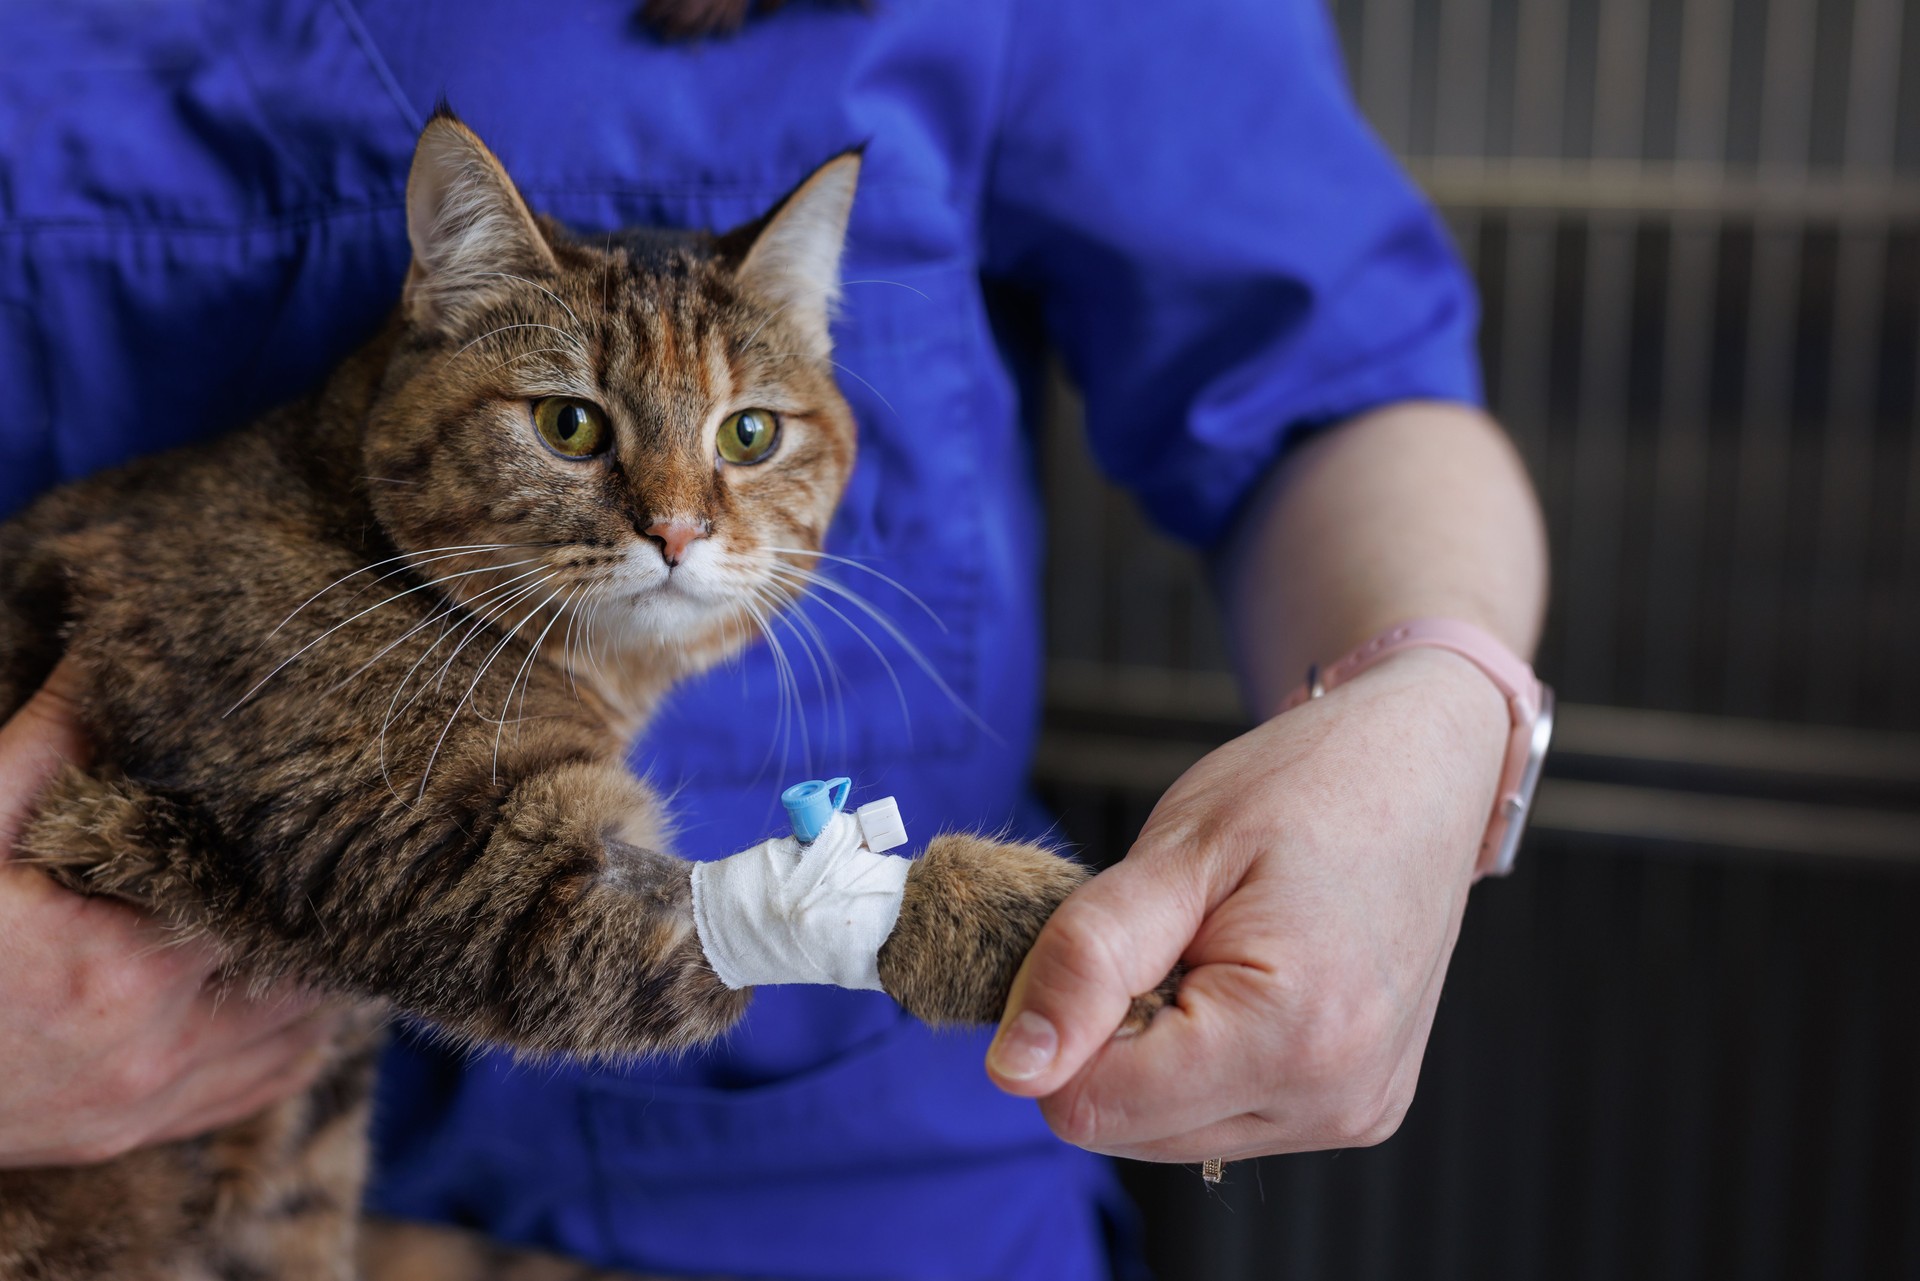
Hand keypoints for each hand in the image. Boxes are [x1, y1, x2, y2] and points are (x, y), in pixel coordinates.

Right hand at [0, 662, 340, 1167]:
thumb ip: (48, 746)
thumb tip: (107, 656)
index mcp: (116, 965)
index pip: (267, 894)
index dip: (297, 847)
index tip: (321, 803)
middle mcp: (151, 1045)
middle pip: (303, 971)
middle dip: (322, 913)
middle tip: (350, 853)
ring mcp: (148, 1102)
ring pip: (301, 1036)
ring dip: (319, 977)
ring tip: (328, 911)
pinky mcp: (134, 1135)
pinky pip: (264, 1088)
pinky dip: (294, 1039)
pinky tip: (295, 989)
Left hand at [986, 646, 1507, 1160]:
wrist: (1422, 768)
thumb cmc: (1308, 787)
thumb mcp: (1176, 851)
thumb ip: (1087, 960)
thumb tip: (1014, 1070)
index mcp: (1293, 1035)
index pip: (1092, 1103)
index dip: (1063, 1018)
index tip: (1111, 936)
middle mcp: (1333, 1099)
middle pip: (1125, 1128)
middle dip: (1110, 1034)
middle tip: (1168, 932)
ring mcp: (1350, 1114)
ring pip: (1166, 1130)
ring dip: (1154, 1048)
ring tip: (1211, 949)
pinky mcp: (1355, 1111)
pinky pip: (1223, 1116)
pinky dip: (1201, 1057)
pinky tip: (1242, 979)